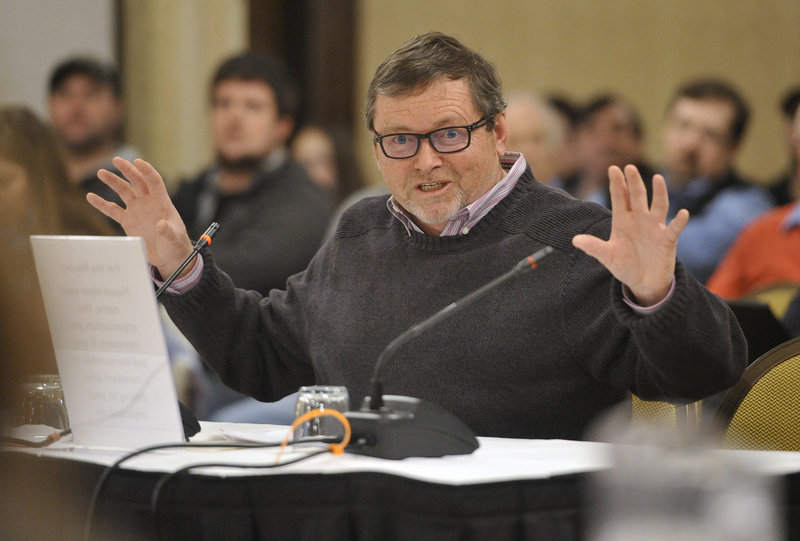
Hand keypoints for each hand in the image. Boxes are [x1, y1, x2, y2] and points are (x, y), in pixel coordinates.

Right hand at [86, 157, 193, 278]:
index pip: (154, 182)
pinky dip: (102, 204)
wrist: (168, 257)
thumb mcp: (174, 239)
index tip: (138, 161)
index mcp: (162, 203)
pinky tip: (90, 197)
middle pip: (137, 182)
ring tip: (101, 172)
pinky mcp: (128, 221)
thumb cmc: (176, 246)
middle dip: (127, 170)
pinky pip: (113, 210)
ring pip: (124, 191)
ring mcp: (137, 210)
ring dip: (113, 181)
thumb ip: (168, 232)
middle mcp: (149, 203)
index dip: (147, 171)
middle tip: (116, 160)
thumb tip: (161, 224)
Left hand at [572, 164, 688, 305]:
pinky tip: (682, 213)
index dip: (617, 184)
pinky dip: (679, 221)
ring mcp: (655, 228)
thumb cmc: (625, 266)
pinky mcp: (668, 239)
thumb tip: (575, 240)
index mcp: (622, 221)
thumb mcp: (608, 257)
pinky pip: (674, 228)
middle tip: (630, 167)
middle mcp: (639, 220)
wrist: (644, 282)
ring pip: (658, 206)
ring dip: (659, 193)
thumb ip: (594, 248)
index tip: (613, 169)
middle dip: (633, 183)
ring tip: (657, 178)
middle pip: (637, 197)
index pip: (619, 199)